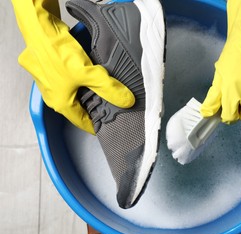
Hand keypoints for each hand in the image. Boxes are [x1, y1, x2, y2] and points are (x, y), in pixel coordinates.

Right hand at [12, 0, 134, 133]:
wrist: (40, 28)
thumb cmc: (57, 53)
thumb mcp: (89, 75)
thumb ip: (110, 89)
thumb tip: (127, 101)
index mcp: (60, 103)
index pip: (82, 122)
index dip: (97, 125)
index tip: (109, 127)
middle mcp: (53, 95)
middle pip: (78, 107)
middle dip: (95, 108)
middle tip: (113, 108)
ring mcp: (50, 81)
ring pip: (74, 92)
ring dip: (89, 92)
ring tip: (107, 91)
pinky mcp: (51, 68)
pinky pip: (70, 79)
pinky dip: (82, 79)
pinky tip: (93, 74)